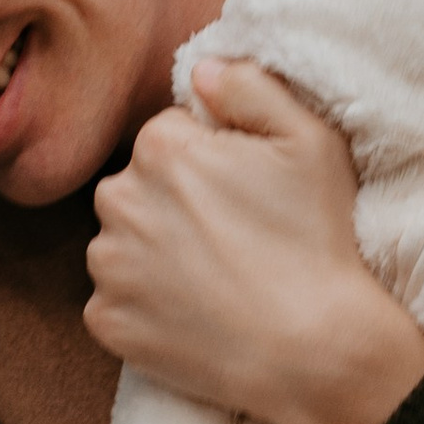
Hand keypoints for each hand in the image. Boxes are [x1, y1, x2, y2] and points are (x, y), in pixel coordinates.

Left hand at [86, 55, 423, 423]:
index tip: (245, 195)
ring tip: (214, 279)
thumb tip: (201, 73)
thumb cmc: (317, 241)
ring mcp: (108, 266)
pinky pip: (116, 302)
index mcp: (160, 146)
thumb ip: (250, 86)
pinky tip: (194, 315)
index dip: (211, 162)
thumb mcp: (310, 140)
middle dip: (174, 205)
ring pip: (122, 245)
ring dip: (154, 255)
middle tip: (232, 238)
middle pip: (139, 189)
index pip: (169, 137)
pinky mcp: (106, 322)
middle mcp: (118, 199)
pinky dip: (145, 308)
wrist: (313, 350)